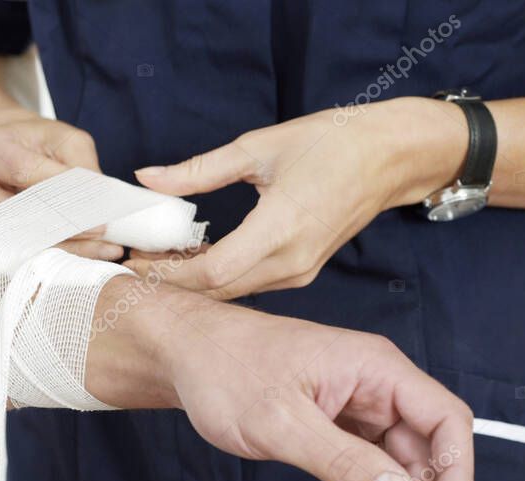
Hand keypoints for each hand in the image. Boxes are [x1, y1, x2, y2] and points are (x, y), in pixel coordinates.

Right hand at [0, 112, 124, 260]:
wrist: (10, 154)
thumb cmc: (37, 143)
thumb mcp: (64, 139)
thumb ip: (80, 166)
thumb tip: (100, 202)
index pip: (22, 173)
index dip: (60, 195)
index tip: (99, 214)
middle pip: (15, 216)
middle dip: (64, 230)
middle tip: (104, 241)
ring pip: (19, 243)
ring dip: (64, 249)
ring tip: (103, 252)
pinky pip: (24, 254)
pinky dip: (58, 256)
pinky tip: (89, 257)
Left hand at [128, 98, 466, 297]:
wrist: (390, 157)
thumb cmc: (332, 143)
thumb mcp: (258, 147)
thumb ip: (198, 169)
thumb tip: (147, 177)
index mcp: (281, 228)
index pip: (213, 272)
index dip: (168, 273)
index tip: (134, 263)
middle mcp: (292, 261)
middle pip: (218, 292)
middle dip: (172, 283)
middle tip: (135, 264)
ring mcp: (299, 272)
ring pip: (233, 293)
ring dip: (193, 283)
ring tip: (157, 260)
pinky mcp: (302, 272)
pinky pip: (250, 286)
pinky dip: (218, 279)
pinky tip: (194, 260)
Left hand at [135, 288, 472, 480]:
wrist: (185, 356)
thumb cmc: (225, 371)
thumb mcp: (279, 421)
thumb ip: (340, 460)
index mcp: (375, 369)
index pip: (446, 421)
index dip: (456, 476)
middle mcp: (375, 386)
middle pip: (419, 458)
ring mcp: (356, 407)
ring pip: (391, 473)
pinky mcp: (334, 426)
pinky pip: (361, 473)